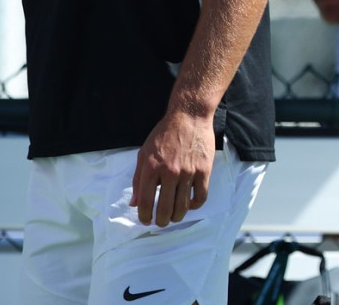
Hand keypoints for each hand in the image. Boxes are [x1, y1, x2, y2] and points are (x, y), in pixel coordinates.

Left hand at [130, 110, 215, 226]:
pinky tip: (189, 205)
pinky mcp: (204, 172)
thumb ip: (137, 179)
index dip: (144, 216)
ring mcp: (188, 173)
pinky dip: (194, 206)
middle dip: (161, 221)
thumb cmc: (163, 134)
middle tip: (160, 222)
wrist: (188, 117)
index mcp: (151, 167)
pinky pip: (200, 198)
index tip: (145, 221)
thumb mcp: (144, 153)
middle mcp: (169, 172)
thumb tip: (134, 203)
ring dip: (176, 217)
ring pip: (182, 207)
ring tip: (173, 217)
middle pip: (164, 209)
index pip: (145, 201)